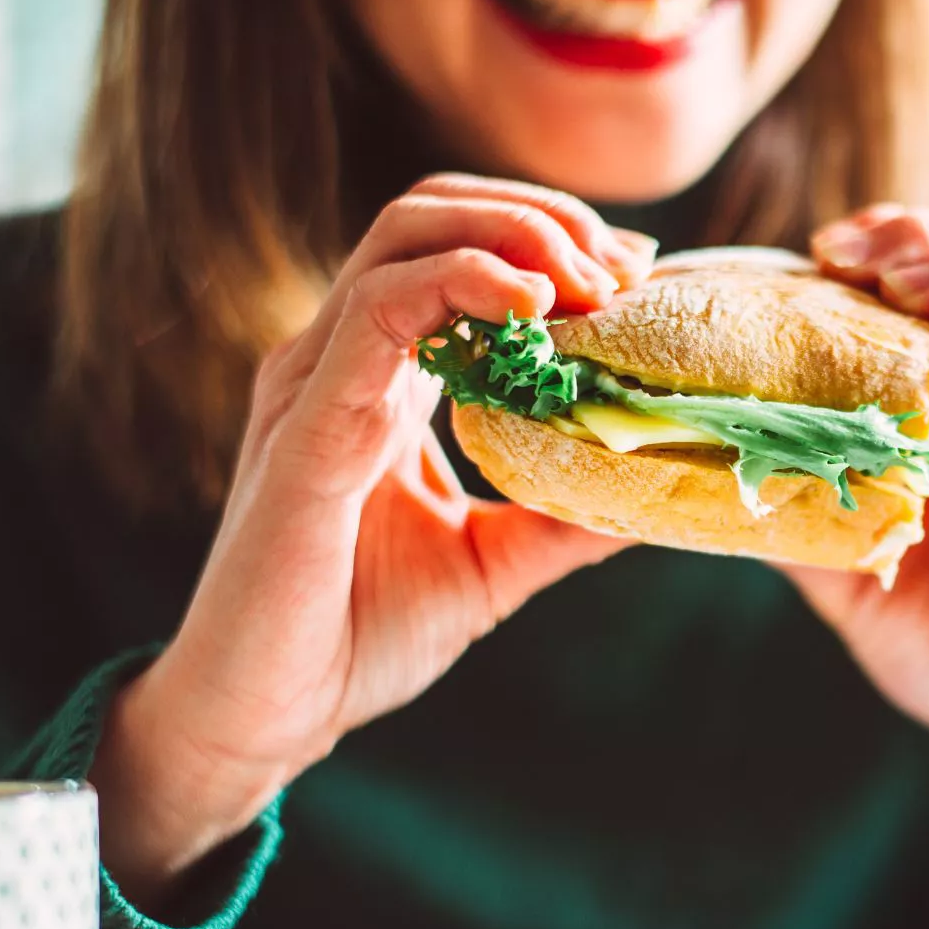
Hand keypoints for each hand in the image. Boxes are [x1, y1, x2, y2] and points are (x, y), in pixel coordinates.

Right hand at [89, 175, 655, 901]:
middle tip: (620, 271)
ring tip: (587, 282)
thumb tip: (660, 488)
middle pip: (431, 212)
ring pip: (404, 235)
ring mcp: (313, 382)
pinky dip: (458, 285)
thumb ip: (565, 516)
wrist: (267, 716)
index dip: (548, 238)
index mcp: (379, 374)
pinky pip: (375, 314)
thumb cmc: (359, 634)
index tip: (634, 277)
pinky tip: (529, 309)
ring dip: (512, 235)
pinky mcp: (303, 428)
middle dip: (538, 216)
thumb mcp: (493, 563)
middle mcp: (339, 357)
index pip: (457, 246)